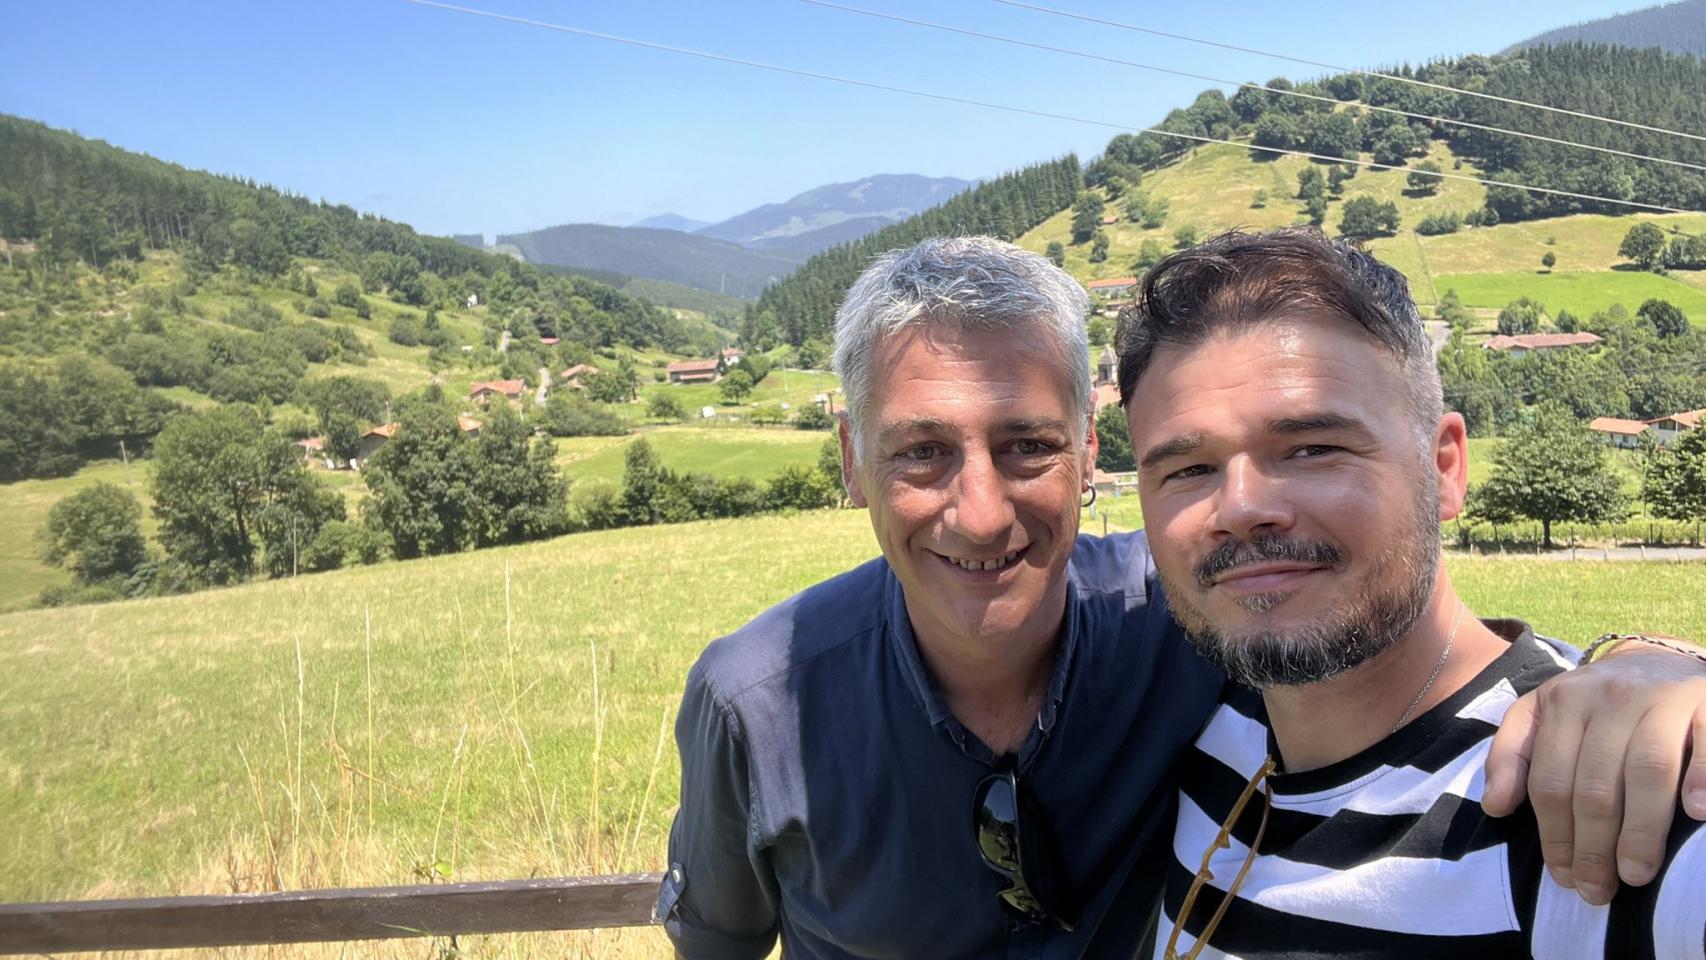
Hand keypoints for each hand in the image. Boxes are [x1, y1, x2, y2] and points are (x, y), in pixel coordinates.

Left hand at [1483, 644, 1705, 904]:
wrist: (1657, 658)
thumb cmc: (1594, 704)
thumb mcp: (1541, 716)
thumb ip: (1512, 756)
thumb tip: (1494, 808)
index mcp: (1563, 702)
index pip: (1551, 781)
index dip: (1554, 835)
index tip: (1563, 878)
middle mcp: (1609, 697)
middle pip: (1596, 785)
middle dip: (1593, 847)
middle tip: (1597, 891)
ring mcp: (1660, 698)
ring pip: (1647, 771)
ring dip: (1641, 830)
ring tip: (1635, 875)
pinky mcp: (1704, 701)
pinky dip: (1702, 778)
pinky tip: (1696, 814)